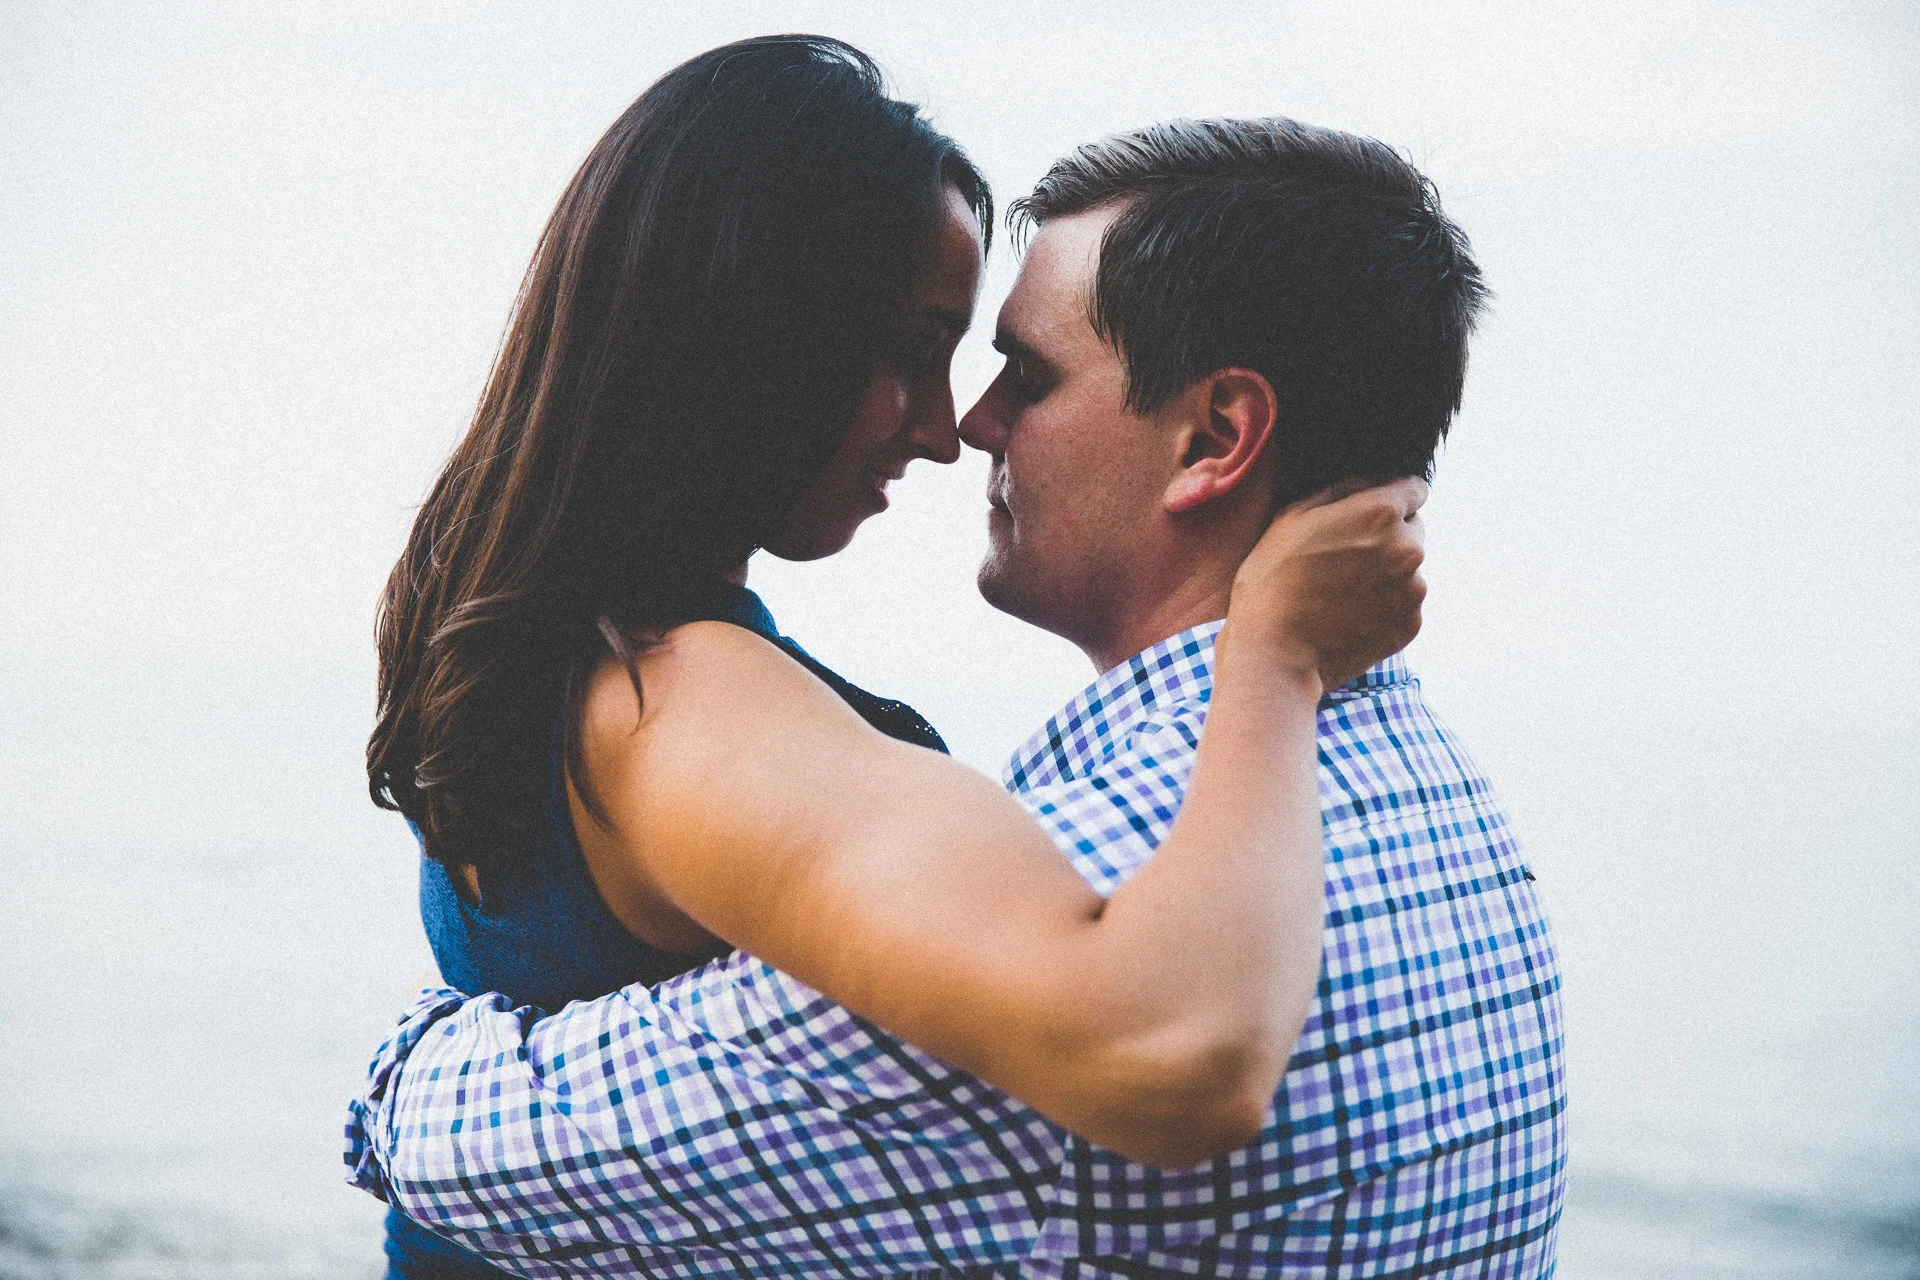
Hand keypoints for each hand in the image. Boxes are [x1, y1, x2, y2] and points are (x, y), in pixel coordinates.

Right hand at [1223, 477, 1427, 695]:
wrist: (1275, 652)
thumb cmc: (1273, 581)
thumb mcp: (1292, 517)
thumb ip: (1339, 489)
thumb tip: (1368, 483)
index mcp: (1381, 513)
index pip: (1414, 489)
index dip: (1391, 496)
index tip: (1371, 512)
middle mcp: (1408, 548)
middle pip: (1413, 529)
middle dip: (1388, 536)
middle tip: (1346, 558)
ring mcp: (1413, 590)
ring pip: (1408, 569)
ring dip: (1387, 573)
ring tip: (1342, 592)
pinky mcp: (1410, 624)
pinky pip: (1404, 604)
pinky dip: (1384, 606)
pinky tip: (1349, 615)